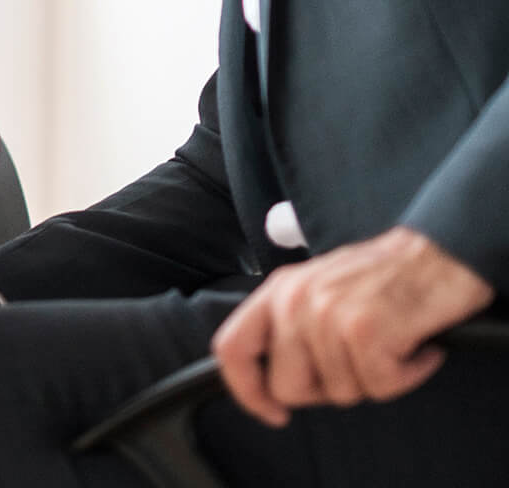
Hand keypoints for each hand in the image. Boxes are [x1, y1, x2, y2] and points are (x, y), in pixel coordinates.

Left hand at [212, 226, 493, 426]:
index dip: (245, 390)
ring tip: (387, 344)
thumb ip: (286, 329)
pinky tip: (410, 347)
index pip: (232, 348)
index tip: (271, 411)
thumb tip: (268, 382)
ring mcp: (326, 314)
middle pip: (287, 386)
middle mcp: (294, 300)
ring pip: (338, 393)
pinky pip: (378, 387)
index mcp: (277, 291)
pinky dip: (403, 376)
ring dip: (372, 380)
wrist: (435, 255)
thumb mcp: (315, 290)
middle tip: (356, 362)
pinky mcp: (363, 330)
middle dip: (325, 390)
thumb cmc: (379, 281)